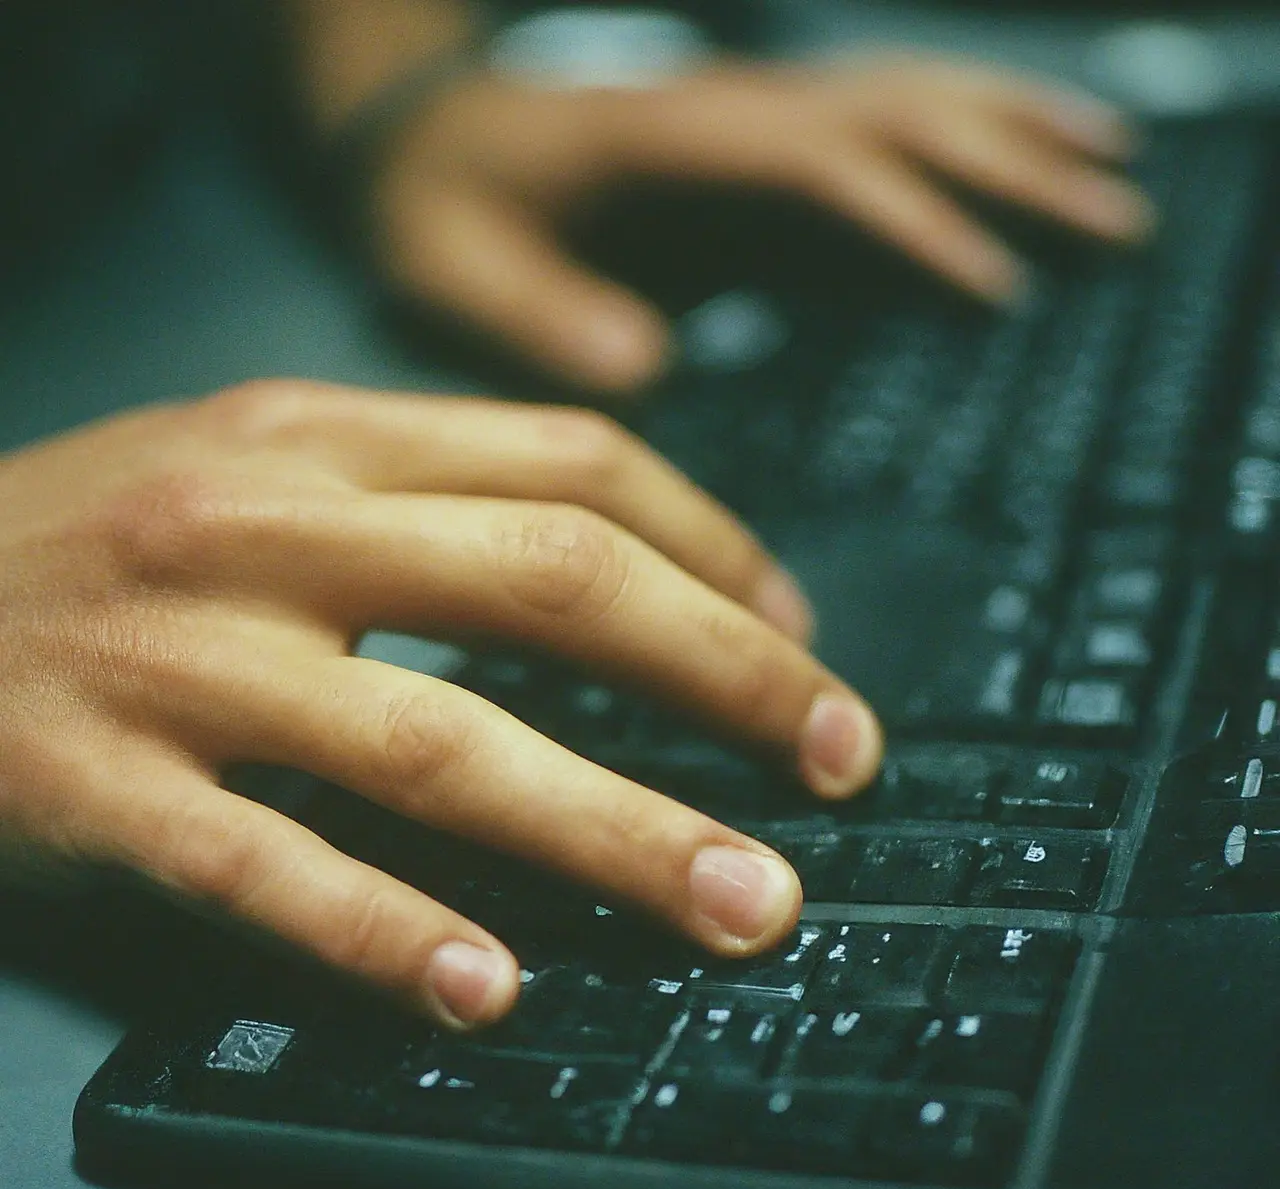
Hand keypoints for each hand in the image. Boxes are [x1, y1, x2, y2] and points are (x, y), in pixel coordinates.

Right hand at [0, 381, 880, 1026]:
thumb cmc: (93, 539)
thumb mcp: (257, 461)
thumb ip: (423, 494)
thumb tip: (616, 567)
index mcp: (318, 438)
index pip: (570, 463)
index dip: (714, 546)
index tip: (794, 634)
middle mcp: (264, 529)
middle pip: (549, 582)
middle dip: (722, 673)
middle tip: (836, 759)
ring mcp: (179, 663)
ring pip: (436, 743)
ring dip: (611, 828)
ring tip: (740, 901)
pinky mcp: (92, 793)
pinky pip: (265, 872)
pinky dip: (386, 932)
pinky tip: (492, 985)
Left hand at [366, 55, 1154, 392]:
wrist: (416, 131)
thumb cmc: (432, 202)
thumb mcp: (450, 262)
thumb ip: (534, 311)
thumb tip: (647, 366)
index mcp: (663, 145)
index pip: (817, 169)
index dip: (911, 223)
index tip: (997, 291)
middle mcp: (721, 117)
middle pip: (891, 119)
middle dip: (1008, 166)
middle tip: (1115, 222)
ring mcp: (742, 125)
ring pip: (898, 106)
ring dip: (1007, 133)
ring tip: (1110, 171)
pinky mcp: (749, 155)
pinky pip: (872, 136)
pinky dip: (954, 147)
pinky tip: (1009, 166)